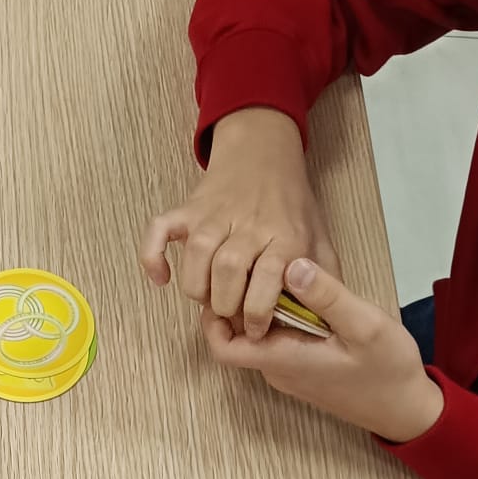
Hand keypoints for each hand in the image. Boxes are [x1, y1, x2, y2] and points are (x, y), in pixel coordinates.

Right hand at [140, 107, 338, 338]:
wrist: (264, 149)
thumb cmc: (291, 203)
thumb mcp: (319, 236)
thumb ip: (324, 275)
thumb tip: (325, 318)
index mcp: (283, 234)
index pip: (268, 278)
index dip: (257, 312)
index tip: (254, 329)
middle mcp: (249, 223)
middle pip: (228, 270)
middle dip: (225, 304)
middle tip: (229, 313)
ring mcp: (215, 214)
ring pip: (197, 256)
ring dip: (197, 287)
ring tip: (207, 298)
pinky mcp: (189, 209)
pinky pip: (160, 230)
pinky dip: (153, 256)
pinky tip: (160, 279)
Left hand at [200, 256, 443, 441]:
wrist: (404, 408)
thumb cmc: (387, 371)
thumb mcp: (364, 325)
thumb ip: (327, 296)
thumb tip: (290, 266)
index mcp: (284, 360)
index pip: (223, 346)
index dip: (213, 316)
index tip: (227, 280)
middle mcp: (278, 369)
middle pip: (237, 334)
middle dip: (239, 299)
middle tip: (257, 261)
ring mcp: (288, 370)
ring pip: (258, 334)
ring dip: (263, 304)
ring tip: (283, 269)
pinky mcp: (301, 367)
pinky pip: (278, 338)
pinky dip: (282, 314)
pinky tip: (305, 293)